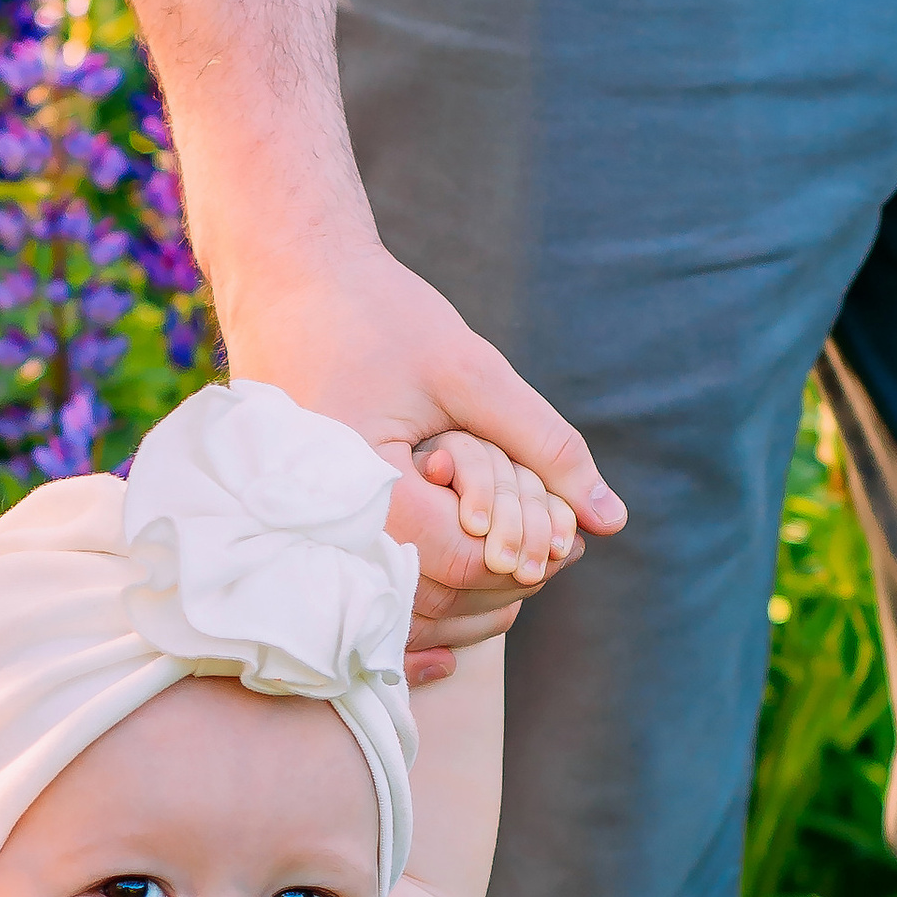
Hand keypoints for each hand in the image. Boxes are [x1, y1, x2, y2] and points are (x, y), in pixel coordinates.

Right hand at [222, 237, 623, 678]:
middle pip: (435, 599)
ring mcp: (308, 538)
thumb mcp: (472, 370)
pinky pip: (365, 603)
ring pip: (400, 613)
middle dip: (505, 581)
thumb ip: (544, 445)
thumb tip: (610, 519)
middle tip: (554, 551)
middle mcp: (326, 526)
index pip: (463, 561)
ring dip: (469, 605)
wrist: (286, 283)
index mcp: (365, 487)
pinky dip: (419, 613)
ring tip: (516, 562)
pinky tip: (460, 610)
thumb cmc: (378, 315)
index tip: (566, 538)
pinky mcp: (305, 536)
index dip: (528, 557)